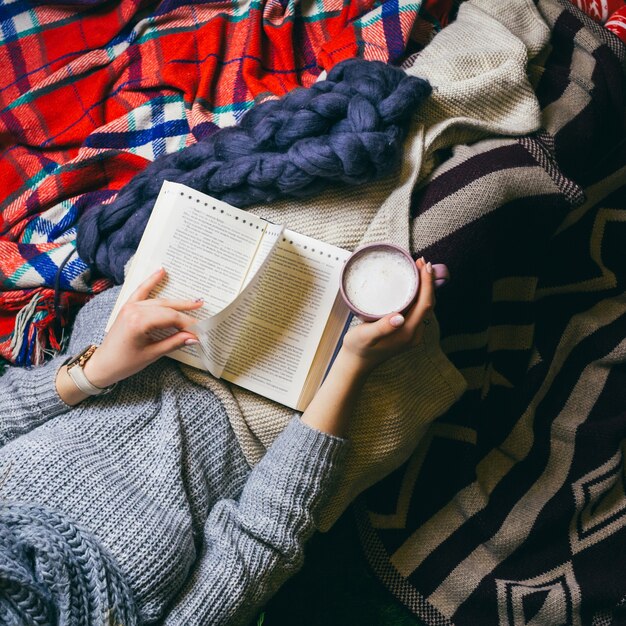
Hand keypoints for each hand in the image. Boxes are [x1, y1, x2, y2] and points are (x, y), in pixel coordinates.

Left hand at [82, 268, 202, 388]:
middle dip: (185, 310)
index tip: (199, 330)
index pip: (171, 317)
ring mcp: (129, 306)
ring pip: (158, 300)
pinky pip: (141, 291)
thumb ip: (174, 342)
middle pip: (166, 307)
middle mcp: (134, 310)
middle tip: (202, 309)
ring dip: (176, 300)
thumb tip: (194, 337)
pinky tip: (161, 272)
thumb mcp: (152, 354)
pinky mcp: (127, 307)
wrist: (102, 364)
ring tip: (193, 300)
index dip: (187, 323)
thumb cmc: (125, 363)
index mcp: (139, 322)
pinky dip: (151, 281)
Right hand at [340, 258, 434, 373]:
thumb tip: (399, 317)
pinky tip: (411, 286)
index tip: (423, 265)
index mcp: (408, 333)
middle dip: (428, 281)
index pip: (425, 304)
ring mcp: (411, 333)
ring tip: (417, 269)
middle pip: (429, 304)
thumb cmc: (358, 348)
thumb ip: (383, 327)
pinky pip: (418, 310)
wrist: (356, 363)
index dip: (427, 284)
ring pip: (425, 306)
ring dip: (424, 287)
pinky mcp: (406, 332)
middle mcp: (414, 334)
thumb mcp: (366, 336)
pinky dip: (418, 295)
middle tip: (419, 262)